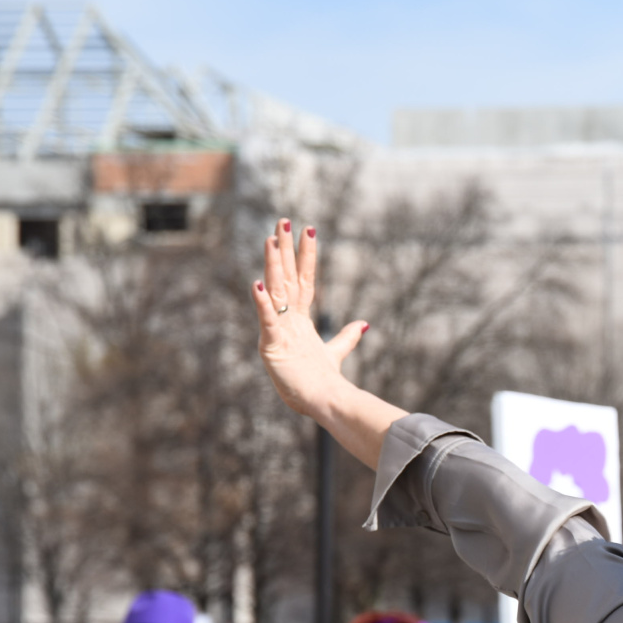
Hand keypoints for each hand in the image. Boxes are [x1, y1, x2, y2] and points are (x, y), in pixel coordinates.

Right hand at [251, 220, 367, 419]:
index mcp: (299, 318)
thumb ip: (347, 336)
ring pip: (275, 290)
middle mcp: (286, 319)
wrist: (319, 401)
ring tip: (272, 239)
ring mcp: (277, 330)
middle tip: (284, 221)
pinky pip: (267, 320)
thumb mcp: (336, 351)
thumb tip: (364, 323)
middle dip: (285, 249)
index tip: (309, 231)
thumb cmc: (320, 379)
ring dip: (273, 265)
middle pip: (286, 277)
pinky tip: (258, 284)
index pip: (303, 280)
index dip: (305, 256)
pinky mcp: (271, 345)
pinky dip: (263, 303)